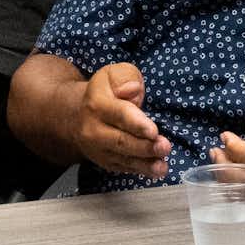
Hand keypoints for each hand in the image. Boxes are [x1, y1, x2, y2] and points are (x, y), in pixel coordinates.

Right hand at [74, 61, 170, 178]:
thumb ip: (124, 77)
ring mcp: (99, 149)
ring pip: (124, 158)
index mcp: (97, 104)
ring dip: (146, 164)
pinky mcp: (106, 162)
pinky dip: (142, 170)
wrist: (79, 116)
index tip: (152, 130)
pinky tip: (157, 170)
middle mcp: (94, 130)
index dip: (136, 123)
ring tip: (162, 166)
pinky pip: (125, 168)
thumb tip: (131, 90)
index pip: (119, 114)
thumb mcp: (112, 74)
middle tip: (164, 147)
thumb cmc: (106, 92)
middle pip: (121, 141)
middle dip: (145, 146)